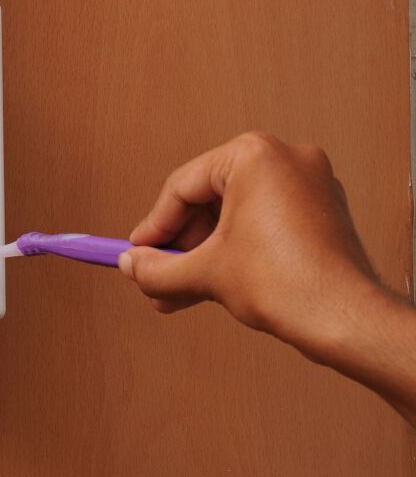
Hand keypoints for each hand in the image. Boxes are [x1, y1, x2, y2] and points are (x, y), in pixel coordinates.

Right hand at [119, 132, 375, 356]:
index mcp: (254, 155)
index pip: (183, 187)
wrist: (345, 321)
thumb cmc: (286, 284)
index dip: (154, 226)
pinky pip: (265, 224)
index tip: (137, 254)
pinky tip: (215, 286)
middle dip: (182, 246)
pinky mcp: (322, 212)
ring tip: (181, 294)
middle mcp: (286, 159)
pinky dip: (239, 251)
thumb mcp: (205, 273)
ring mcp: (309, 184)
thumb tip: (131, 265)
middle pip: (210, 200)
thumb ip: (158, 267)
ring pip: (237, 216)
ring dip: (206, 255)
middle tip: (157, 277)